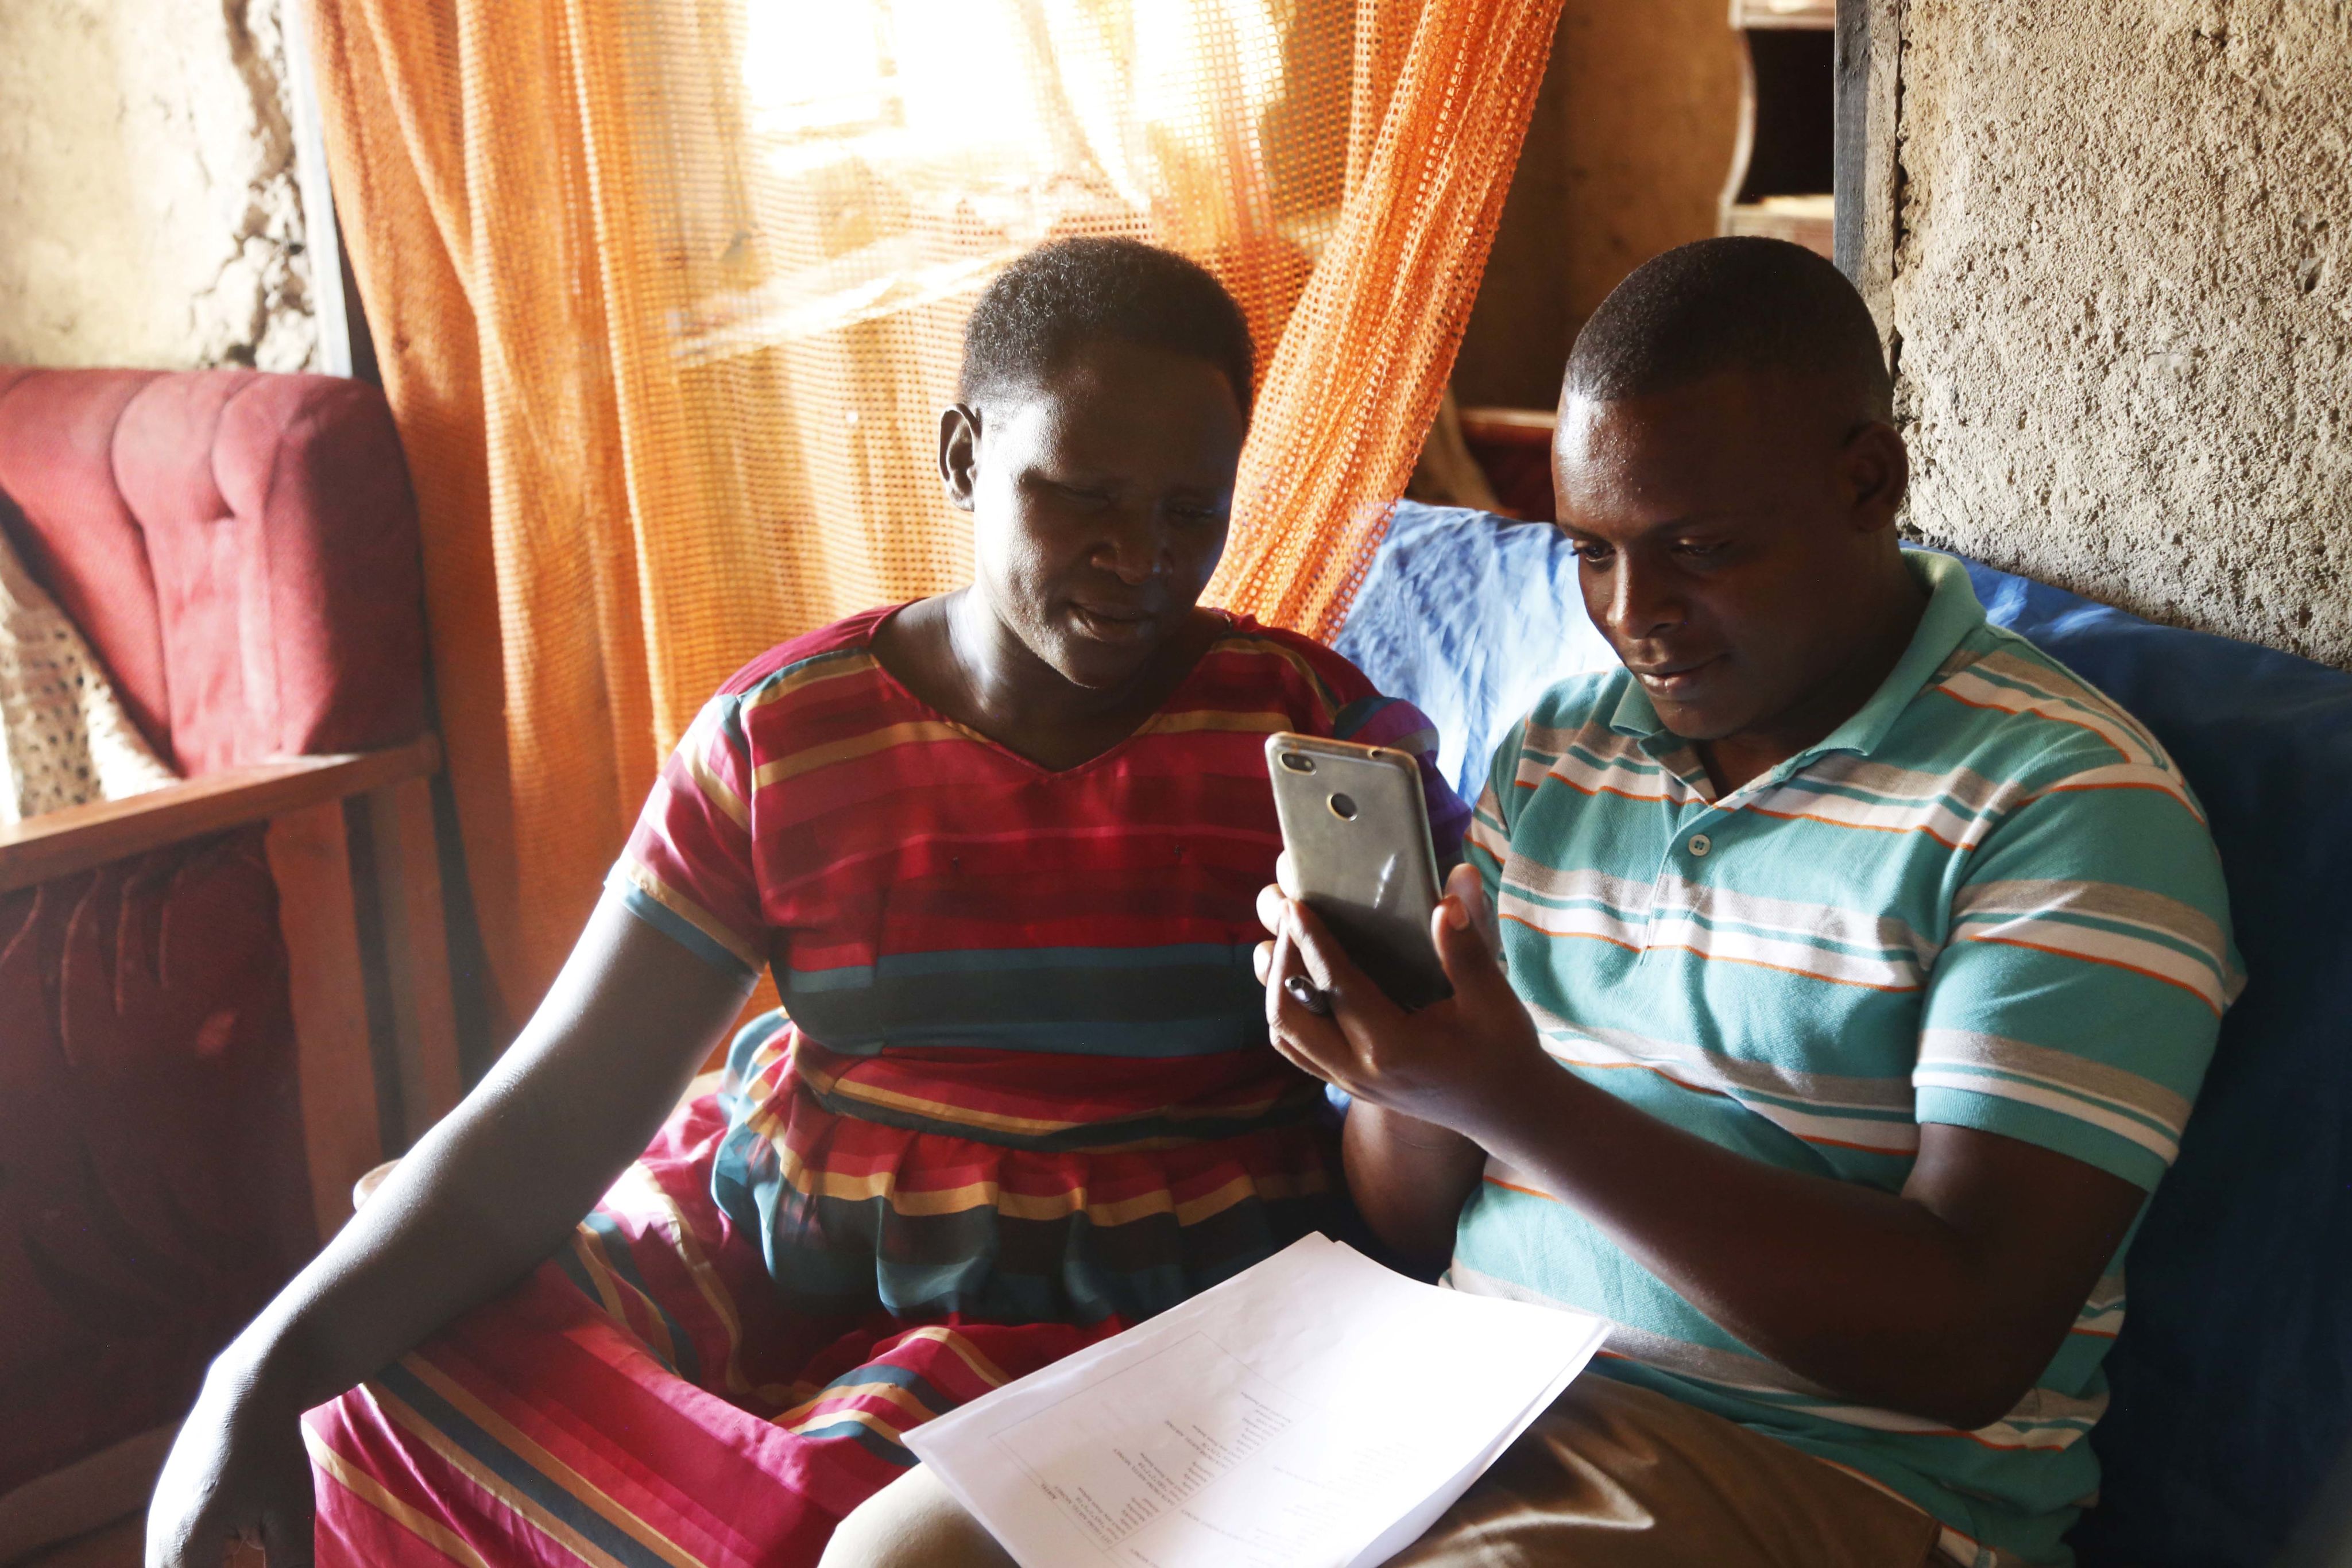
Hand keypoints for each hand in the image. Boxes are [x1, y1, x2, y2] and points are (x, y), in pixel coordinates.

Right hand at [147, 1357, 314, 1566]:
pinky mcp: (165, 1515)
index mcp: (188, 1545)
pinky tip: (238, 1544)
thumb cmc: (273, 1453)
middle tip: (259, 1544)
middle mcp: (161, 1539)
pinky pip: (173, 1559)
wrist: (245, 1393)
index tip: (258, 1556)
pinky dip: (202, 1562)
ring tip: (255, 1535)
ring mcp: (158, 1526)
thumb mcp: (291, 1515)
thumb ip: (290, 1567)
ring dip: (208, 1567)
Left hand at [1253, 859, 1549, 1143]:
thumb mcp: (1494, 1000)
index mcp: (1392, 1048)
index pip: (1335, 986)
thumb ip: (1467, 949)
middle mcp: (1359, 1070)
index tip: (1295, 903)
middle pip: (1289, 1014)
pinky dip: (1287, 1012)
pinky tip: (1299, 979)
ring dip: (1276, 988)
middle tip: (1287, 915)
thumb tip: (1448, 897)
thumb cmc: (1504, 1052)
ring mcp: (1350, 1084)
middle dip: (1281, 960)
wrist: (1508, 1111)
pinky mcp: (1349, 1086)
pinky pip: (1298, 1049)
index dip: (1310, 941)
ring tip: (1285, 942)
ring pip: (1285, 1036)